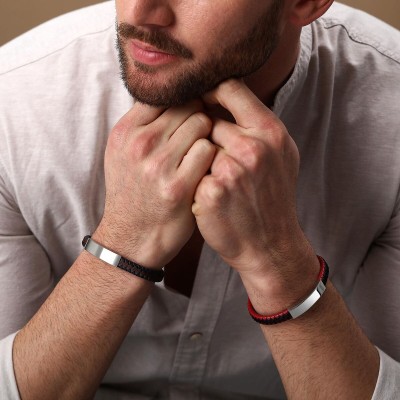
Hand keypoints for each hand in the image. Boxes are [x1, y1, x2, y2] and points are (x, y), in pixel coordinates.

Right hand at [96, 101, 214, 267]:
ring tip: (201, 154)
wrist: (132, 238)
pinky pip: (208, 150)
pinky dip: (212, 156)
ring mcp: (158, 164)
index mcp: (125, 131)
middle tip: (200, 136)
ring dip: (208, 136)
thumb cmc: (133, 193)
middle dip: (198, 117)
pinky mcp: (178, 185)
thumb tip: (171, 92)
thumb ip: (142, 124)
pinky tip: (207, 168)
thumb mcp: (122, 154)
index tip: (191, 112)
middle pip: (187, 105)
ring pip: (202, 123)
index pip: (164, 94)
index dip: (183, 100)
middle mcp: (139, 143)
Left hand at [193, 80, 316, 300]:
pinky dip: (195, 179)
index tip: (200, 98)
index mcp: (271, 132)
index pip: (230, 88)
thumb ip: (258, 124)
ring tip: (216, 177)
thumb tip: (229, 95)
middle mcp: (252, 148)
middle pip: (208, 119)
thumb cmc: (274, 197)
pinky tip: (208, 194)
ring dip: (199, 157)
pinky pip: (191, 171)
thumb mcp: (281, 155)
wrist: (269, 245)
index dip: (210, 90)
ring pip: (197, 145)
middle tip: (211, 151)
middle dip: (204, 132)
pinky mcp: (210, 192)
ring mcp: (230, 171)